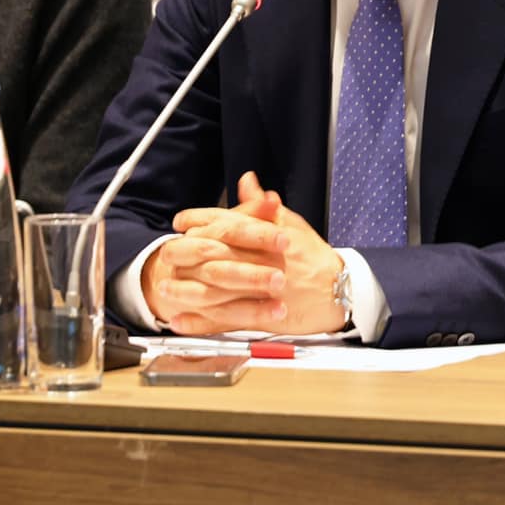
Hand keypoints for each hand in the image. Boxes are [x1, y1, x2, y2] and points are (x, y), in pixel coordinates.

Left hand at [154, 172, 347, 334]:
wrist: (339, 292)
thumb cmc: (314, 258)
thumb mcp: (291, 225)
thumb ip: (263, 207)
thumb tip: (247, 181)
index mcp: (266, 237)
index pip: (226, 223)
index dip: (199, 220)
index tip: (181, 222)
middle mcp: (260, 262)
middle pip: (214, 255)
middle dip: (185, 254)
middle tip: (165, 253)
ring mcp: (259, 292)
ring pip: (215, 290)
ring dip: (186, 289)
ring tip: (165, 289)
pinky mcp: (259, 316)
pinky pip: (224, 320)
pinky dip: (200, 322)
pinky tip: (180, 321)